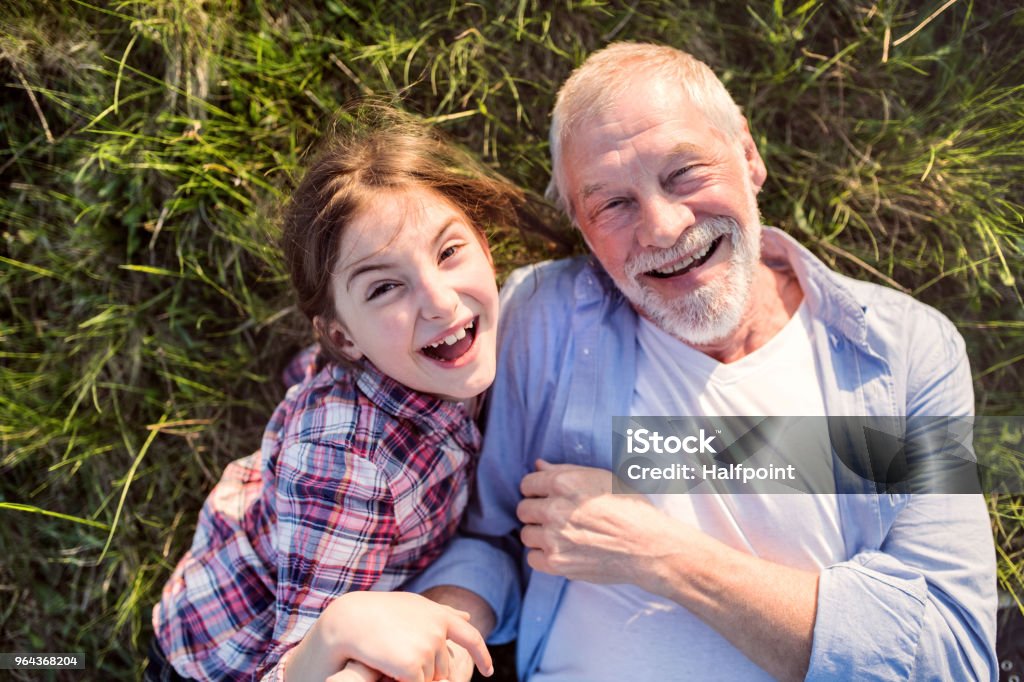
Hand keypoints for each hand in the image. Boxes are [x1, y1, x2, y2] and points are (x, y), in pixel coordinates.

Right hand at [286, 591, 491, 681]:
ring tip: (389, 657)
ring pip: (431, 679)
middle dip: (428, 669)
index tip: (489, 670)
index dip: (482, 655)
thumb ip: (442, 612)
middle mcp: (438, 630)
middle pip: (444, 666)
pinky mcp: (414, 666)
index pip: (471, 637)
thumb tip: (467, 615)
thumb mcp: (413, 606)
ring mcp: (427, 648)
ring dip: (414, 676)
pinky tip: (388, 669)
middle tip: (400, 656)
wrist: (348, 620)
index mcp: (439, 614)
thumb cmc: (377, 612)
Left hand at [516, 460, 683, 591]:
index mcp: (565, 483)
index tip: (547, 497)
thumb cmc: (631, 508)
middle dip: (536, 512)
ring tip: (561, 535)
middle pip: (523, 509)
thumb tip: (538, 464)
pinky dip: (543, 556)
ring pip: (526, 534)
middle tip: (556, 517)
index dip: (537, 490)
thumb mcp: (602, 477)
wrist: (649, 547)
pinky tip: (561, 551)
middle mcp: (555, 509)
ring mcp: (554, 538)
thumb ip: (566, 470)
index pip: (528, 484)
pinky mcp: (557, 563)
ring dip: (539, 534)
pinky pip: (532, 558)